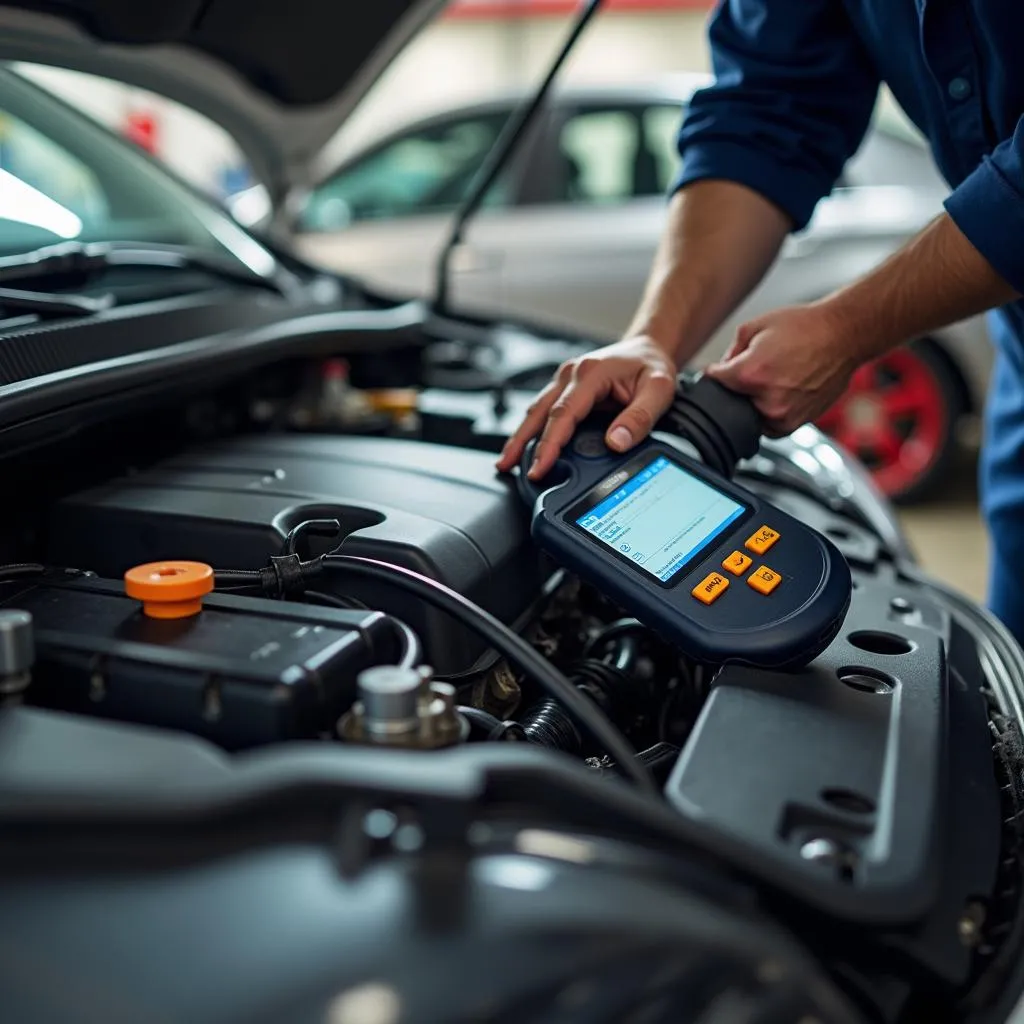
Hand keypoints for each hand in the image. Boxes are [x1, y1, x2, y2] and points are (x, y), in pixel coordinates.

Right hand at [496, 336, 678, 480]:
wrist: (649, 347)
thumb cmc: (651, 366)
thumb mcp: (658, 390)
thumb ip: (640, 417)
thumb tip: (616, 442)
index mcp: (590, 374)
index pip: (563, 413)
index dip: (549, 443)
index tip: (540, 466)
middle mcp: (571, 374)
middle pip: (538, 412)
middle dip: (520, 442)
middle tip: (506, 466)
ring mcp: (564, 380)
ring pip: (535, 411)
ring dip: (521, 436)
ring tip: (507, 462)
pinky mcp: (564, 388)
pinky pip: (543, 410)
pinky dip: (531, 429)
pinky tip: (525, 445)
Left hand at [705, 302, 860, 436]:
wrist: (844, 335)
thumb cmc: (805, 327)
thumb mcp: (756, 327)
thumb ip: (731, 351)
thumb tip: (720, 369)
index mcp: (751, 375)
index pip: (715, 381)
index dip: (716, 372)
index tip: (718, 370)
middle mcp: (767, 400)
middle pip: (732, 401)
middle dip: (739, 386)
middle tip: (758, 368)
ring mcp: (783, 415)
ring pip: (751, 416)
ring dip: (755, 401)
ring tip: (776, 378)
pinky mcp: (797, 423)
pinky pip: (771, 424)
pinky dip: (771, 411)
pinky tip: (784, 390)